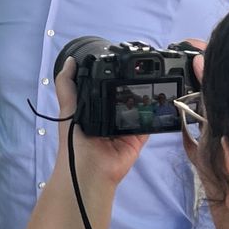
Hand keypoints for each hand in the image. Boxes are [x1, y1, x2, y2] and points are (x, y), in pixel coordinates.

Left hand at [53, 58, 147, 186]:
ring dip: (144, 95)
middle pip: (123, 95)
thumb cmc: (75, 140)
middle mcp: (110, 116)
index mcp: (94, 108)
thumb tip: (71, 60)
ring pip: (138, 106)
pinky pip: (149, 122)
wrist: (89, 170)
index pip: (104, 87)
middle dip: (130, 83)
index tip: (119, 58)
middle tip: (140, 66)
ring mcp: (126, 126)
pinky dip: (154, 112)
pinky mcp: (138, 136)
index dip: (111, 74)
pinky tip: (161, 97)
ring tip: (153, 76)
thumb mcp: (67, 109)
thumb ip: (67, 86)